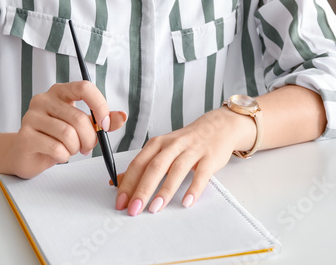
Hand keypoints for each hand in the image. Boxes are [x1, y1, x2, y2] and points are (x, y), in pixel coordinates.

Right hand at [5, 80, 126, 179]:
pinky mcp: (25, 136)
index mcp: (60, 91)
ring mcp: (32, 116)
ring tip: (71, 150)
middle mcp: (44, 99)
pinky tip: (59, 155)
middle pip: (78, 118)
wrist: (24, 153)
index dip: (99, 106)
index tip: (104, 124)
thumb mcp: (82, 127)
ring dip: (75, 148)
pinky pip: (56, 148)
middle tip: (87, 147)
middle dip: (89, 138)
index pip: (84, 87)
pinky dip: (64, 156)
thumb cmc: (55, 137)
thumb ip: (102, 121)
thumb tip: (122, 116)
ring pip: (67, 134)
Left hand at [113, 108, 253, 215]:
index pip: (138, 164)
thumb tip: (118, 181)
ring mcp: (192, 150)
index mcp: (157, 144)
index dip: (128, 183)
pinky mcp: (209, 157)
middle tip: (134, 209)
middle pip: (155, 167)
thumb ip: (142, 165)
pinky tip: (187, 202)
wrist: (218, 127)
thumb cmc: (186, 142)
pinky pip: (201, 174)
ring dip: (165, 190)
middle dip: (142, 190)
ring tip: (155, 208)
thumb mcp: (161, 149)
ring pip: (176, 170)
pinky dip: (194, 189)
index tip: (120, 203)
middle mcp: (173, 145)